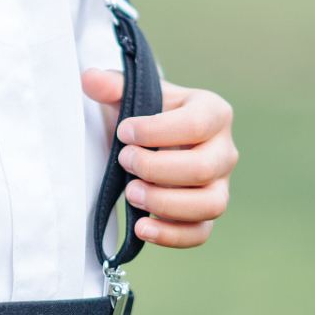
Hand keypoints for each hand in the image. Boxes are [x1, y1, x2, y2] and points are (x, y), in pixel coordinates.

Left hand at [81, 69, 236, 248]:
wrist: (154, 140)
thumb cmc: (147, 114)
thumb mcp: (133, 94)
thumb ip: (113, 85)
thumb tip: (89, 79)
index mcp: (213, 112)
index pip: (196, 124)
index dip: (156, 131)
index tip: (123, 133)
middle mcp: (225, 150)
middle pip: (204, 168)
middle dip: (156, 168)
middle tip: (124, 161)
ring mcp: (221, 185)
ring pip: (210, 204)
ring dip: (166, 203)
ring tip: (130, 193)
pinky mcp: (207, 213)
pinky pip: (201, 232)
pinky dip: (172, 235)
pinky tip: (141, 227)